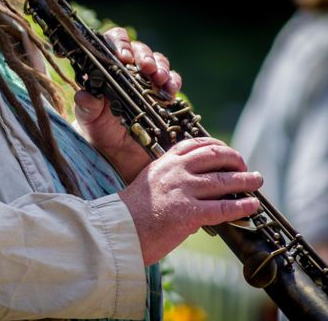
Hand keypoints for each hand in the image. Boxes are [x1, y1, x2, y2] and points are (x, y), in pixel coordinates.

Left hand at [74, 27, 181, 182]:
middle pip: (139, 50)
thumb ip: (86, 108)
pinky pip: (172, 81)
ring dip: (161, 67)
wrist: (118, 157)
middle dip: (144, 56)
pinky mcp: (163, 96)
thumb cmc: (99, 133)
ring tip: (159, 79)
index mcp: (106, 71)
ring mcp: (147, 82)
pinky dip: (173, 82)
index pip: (113, 44)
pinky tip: (170, 91)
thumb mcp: (89, 122)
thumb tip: (84, 95)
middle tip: (145, 68)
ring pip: (158, 62)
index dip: (119, 44)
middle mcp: (128, 72)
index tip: (123, 58)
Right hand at [119, 137, 262, 265]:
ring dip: (246, 180)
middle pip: (214, 156)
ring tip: (257, 180)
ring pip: (223, 180)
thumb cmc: (131, 213)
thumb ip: (171, 182)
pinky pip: (223, 208)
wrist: (118, 231)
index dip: (216, 145)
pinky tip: (252, 205)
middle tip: (245, 166)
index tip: (227, 151)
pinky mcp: (188, 213)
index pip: (195, 144)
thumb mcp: (149, 185)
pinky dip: (241, 206)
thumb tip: (197, 194)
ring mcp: (183, 191)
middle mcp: (175, 172)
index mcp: (164, 163)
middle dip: (235, 159)